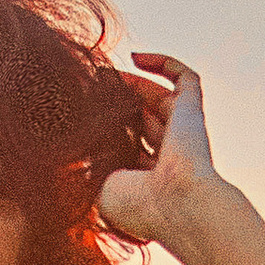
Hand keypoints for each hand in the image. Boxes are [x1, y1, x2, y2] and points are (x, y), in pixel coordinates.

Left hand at [96, 51, 226, 249]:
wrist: (175, 206)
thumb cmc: (136, 207)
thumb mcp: (97, 187)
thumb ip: (86, 164)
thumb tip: (72, 139)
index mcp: (145, 180)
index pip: (124, 146)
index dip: (104, 129)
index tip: (77, 115)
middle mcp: (165, 156)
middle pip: (139, 118)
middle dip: (114, 102)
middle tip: (86, 86)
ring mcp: (181, 133)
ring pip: (157, 98)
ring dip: (131, 82)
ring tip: (100, 73)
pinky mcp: (192, 112)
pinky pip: (186, 80)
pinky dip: (164, 63)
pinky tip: (137, 58)